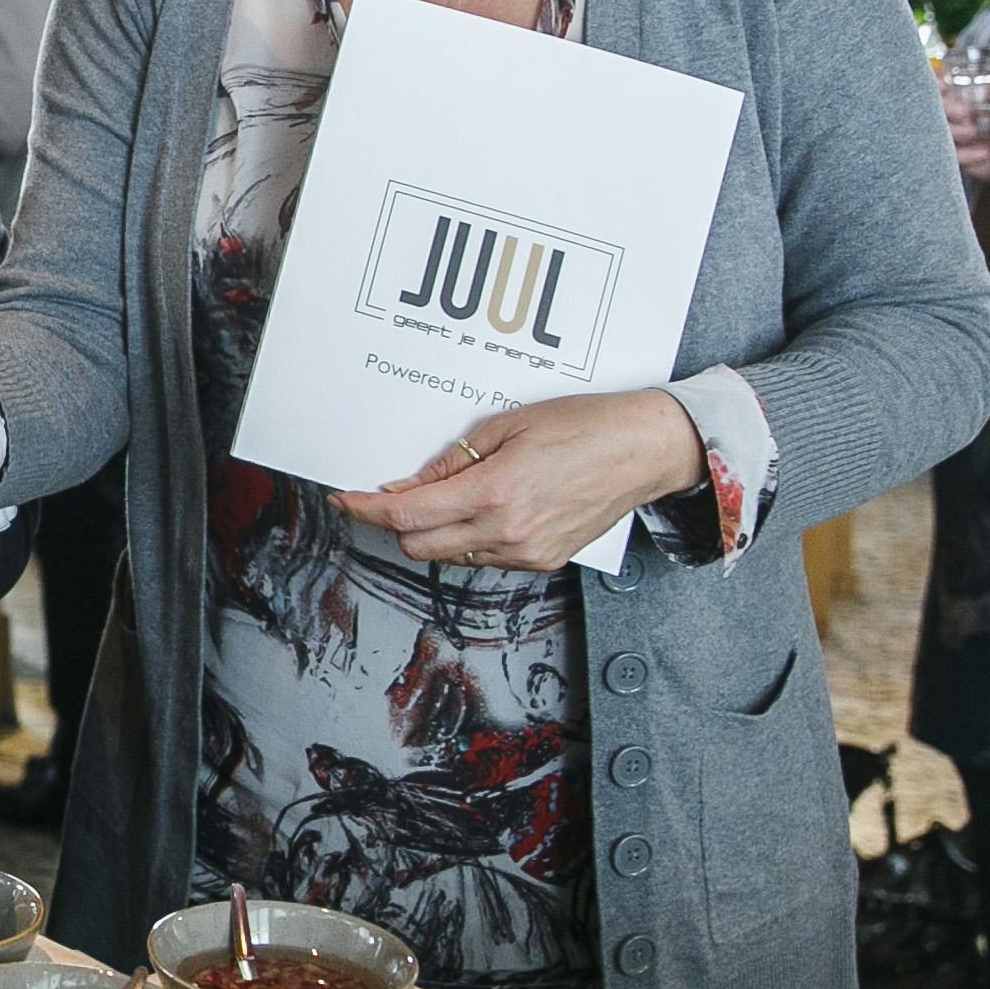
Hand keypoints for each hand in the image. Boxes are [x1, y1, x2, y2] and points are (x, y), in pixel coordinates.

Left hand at [333, 391, 703, 572]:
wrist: (644, 450)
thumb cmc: (584, 426)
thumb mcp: (506, 426)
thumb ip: (450, 462)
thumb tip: (407, 486)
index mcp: (492, 493)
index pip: (405, 514)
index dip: (365, 509)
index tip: (345, 499)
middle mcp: (506, 532)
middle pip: (418, 545)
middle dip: (396, 521)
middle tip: (393, 493)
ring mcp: (526, 552)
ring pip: (449, 556)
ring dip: (434, 531)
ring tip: (448, 496)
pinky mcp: (543, 561)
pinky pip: (484, 558)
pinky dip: (469, 538)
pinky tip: (482, 510)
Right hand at [947, 63, 989, 187]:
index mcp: (966, 90)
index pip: (940, 82)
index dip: (936, 82)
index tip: (946, 84)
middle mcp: (956, 112)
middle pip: (936, 107)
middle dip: (947, 108)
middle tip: (966, 112)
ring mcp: (957, 136)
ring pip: (941, 133)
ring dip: (957, 132)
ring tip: (977, 132)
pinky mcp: (961, 157)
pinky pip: (954, 158)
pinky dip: (966, 156)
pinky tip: (986, 154)